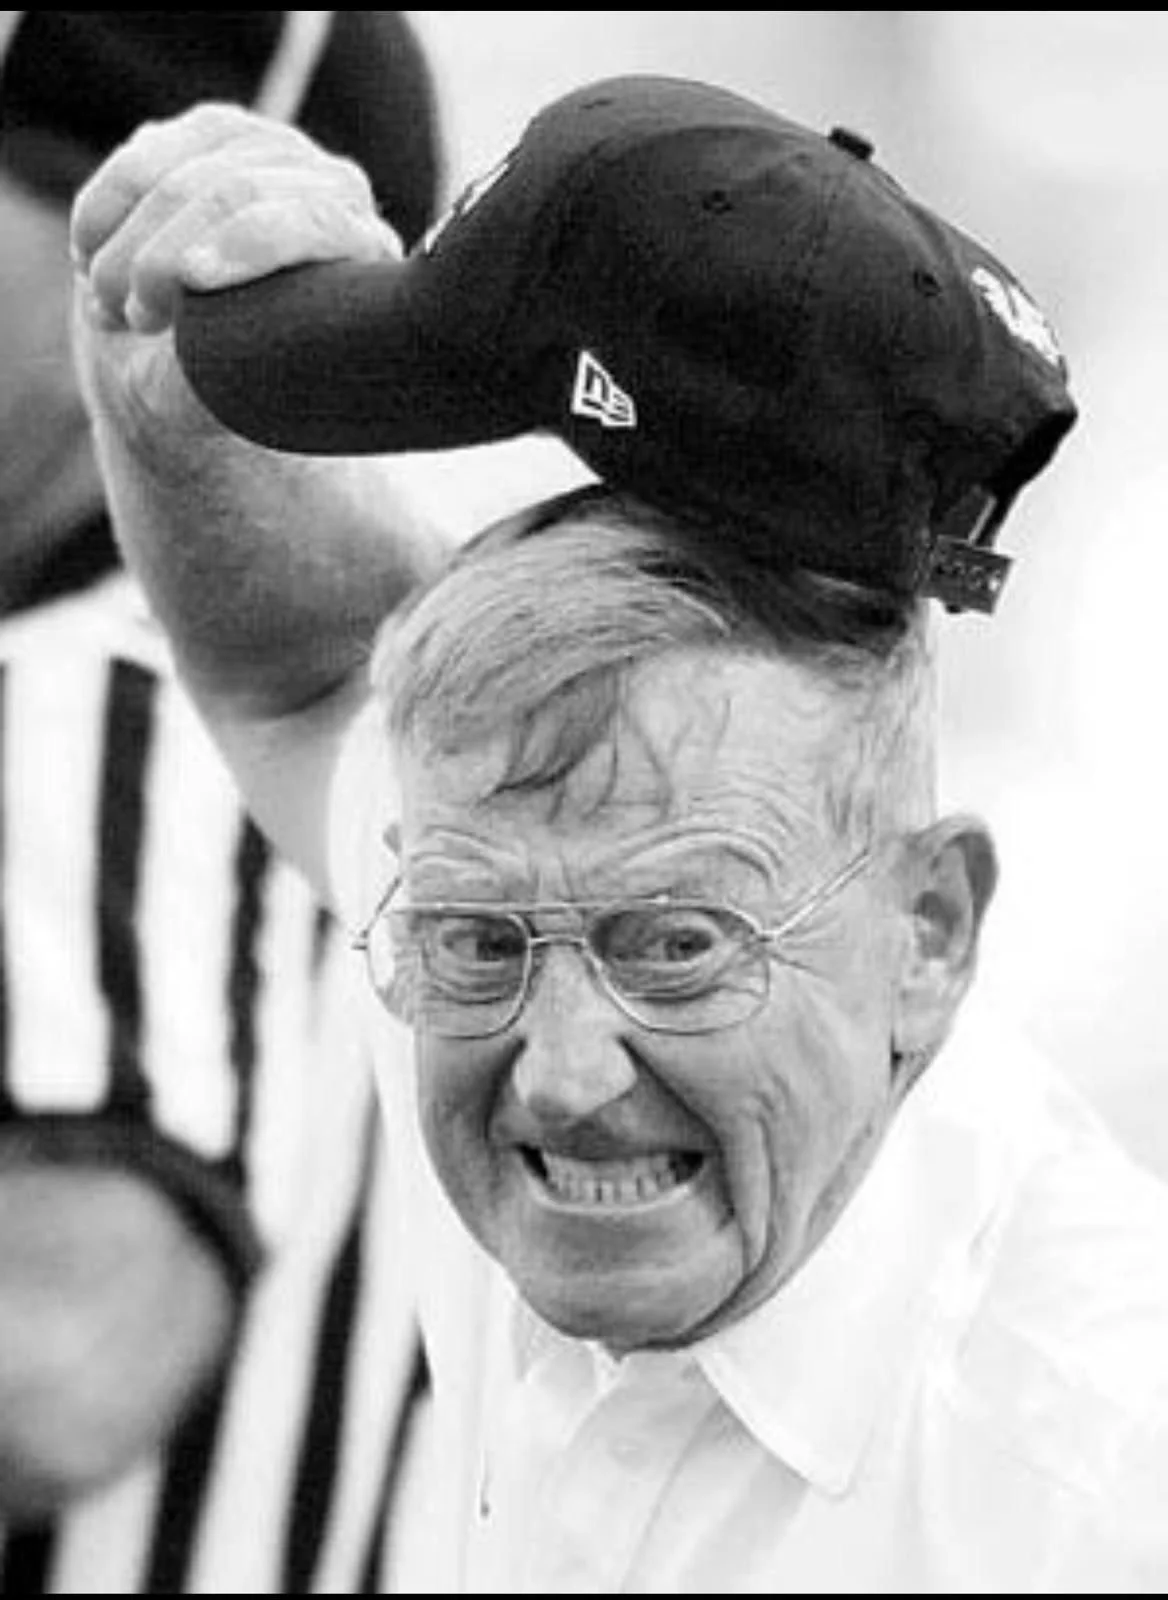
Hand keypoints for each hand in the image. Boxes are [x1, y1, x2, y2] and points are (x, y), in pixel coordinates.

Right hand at [69, 102, 400, 440]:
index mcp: (367, 255)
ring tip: (108, 308)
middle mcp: (336, 188)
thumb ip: (220, 375)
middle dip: (161, 258)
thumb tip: (196, 352)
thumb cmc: (236, 389)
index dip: (249, 244)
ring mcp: (278, 151)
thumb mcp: (227, 397)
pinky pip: (141, 159)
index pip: (312, 223)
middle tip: (129, 320)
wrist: (201, 359)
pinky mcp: (218, 133)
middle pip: (236, 193)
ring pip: (178, 176)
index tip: (191, 279)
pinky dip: (101, 212)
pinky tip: (87, 258)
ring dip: (124, 246)